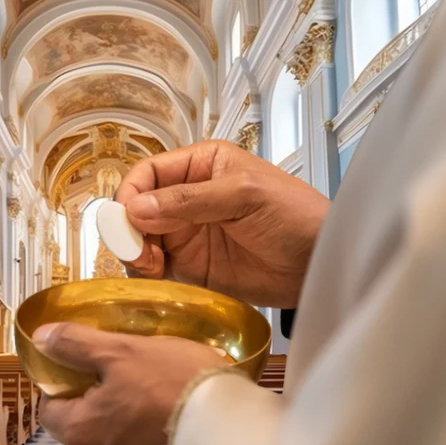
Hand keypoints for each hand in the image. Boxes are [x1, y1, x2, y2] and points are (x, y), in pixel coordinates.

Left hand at [34, 322, 228, 444]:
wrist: (233, 431)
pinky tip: (168, 437)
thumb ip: (77, 344)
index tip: (86, 373)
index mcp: (80, 431)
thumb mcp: (123, 350)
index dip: (64, 388)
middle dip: (87, 424)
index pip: (50, 411)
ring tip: (145, 419)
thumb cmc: (173, 384)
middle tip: (118, 396)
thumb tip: (40, 338)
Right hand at [117, 140, 329, 308]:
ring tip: (150, 267)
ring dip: (136, 253)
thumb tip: (137, 209)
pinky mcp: (191, 266)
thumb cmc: (294, 216)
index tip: (127, 219)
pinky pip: (156, 267)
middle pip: (137, 208)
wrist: (318, 264)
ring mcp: (187, 234)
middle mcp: (186, 198)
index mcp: (200, 166)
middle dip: (129, 228)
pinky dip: (147, 273)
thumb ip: (190, 200)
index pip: (149, 173)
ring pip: (141, 239)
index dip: (131, 194)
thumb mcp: (244, 196)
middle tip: (138, 251)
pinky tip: (156, 278)